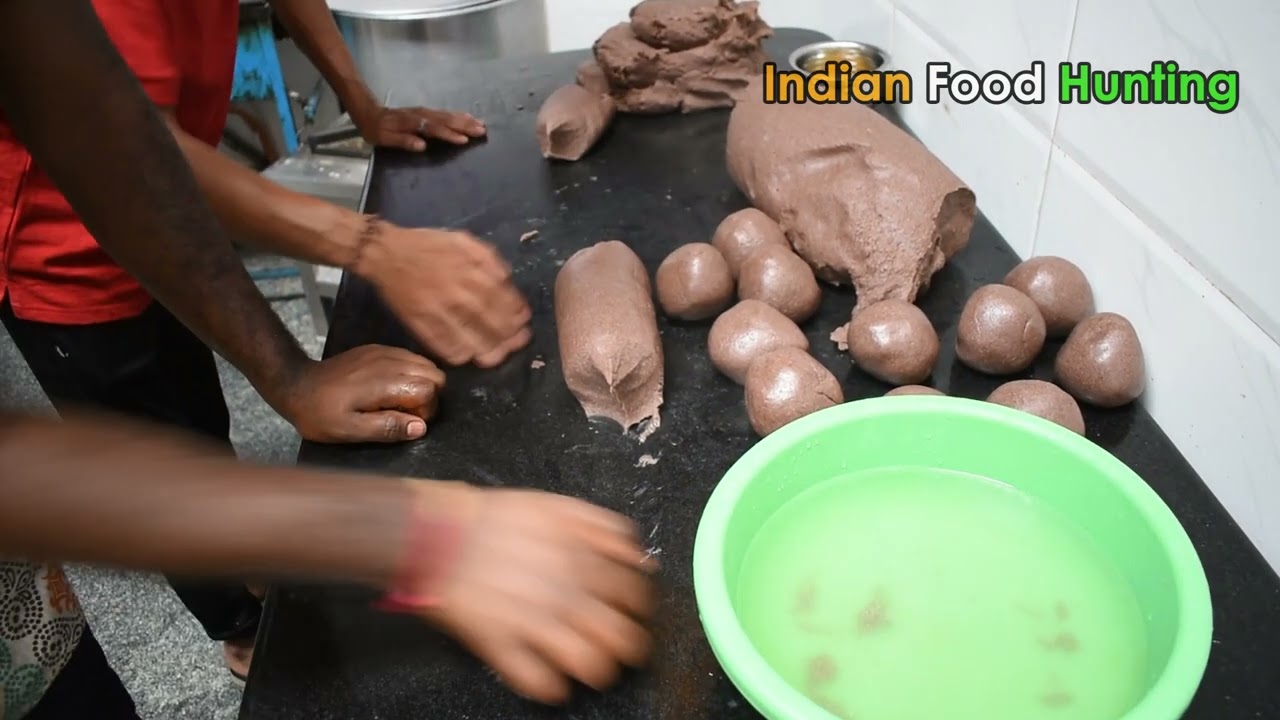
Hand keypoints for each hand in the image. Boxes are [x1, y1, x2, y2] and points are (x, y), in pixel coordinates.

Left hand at [273, 345, 444, 442]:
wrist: (296, 384)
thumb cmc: (320, 413)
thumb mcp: (349, 430)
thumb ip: (387, 428)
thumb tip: (420, 427)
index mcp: (385, 382)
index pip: (430, 390)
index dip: (425, 411)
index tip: (405, 422)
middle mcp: (390, 361)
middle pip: (435, 374)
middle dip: (429, 396)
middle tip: (404, 412)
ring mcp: (385, 351)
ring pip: (426, 364)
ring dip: (421, 384)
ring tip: (398, 401)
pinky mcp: (378, 349)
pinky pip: (410, 357)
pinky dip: (411, 373)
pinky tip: (390, 388)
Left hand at [352, 103, 485, 151]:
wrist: (369, 111)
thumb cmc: (376, 129)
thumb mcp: (384, 138)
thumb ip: (403, 141)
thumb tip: (422, 145)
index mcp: (411, 122)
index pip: (433, 128)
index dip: (448, 134)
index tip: (464, 140)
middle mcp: (421, 115)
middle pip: (445, 120)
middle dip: (464, 125)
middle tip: (481, 130)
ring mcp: (425, 111)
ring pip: (448, 115)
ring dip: (464, 120)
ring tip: (481, 124)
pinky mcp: (427, 111)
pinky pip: (445, 113)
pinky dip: (458, 115)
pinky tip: (468, 117)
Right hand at [358, 224, 531, 366]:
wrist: (387, 252)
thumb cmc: (428, 246)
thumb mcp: (464, 241)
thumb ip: (489, 259)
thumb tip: (507, 280)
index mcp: (472, 272)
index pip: (506, 301)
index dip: (518, 315)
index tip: (523, 322)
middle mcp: (460, 294)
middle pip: (494, 324)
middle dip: (510, 337)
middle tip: (517, 342)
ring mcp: (440, 312)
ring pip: (473, 340)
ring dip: (490, 351)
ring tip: (497, 355)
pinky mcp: (422, 325)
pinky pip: (445, 347)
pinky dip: (460, 354)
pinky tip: (468, 355)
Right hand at [410, 483, 656, 703]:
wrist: (440, 533)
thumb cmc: (497, 519)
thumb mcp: (559, 507)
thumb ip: (604, 528)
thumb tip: (639, 558)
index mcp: (582, 562)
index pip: (633, 596)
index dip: (638, 608)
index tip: (632, 612)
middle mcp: (565, 595)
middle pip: (620, 637)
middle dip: (628, 646)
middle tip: (620, 647)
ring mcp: (534, 623)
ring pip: (588, 664)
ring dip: (597, 670)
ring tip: (592, 668)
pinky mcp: (501, 645)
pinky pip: (537, 682)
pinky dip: (551, 687)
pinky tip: (553, 681)